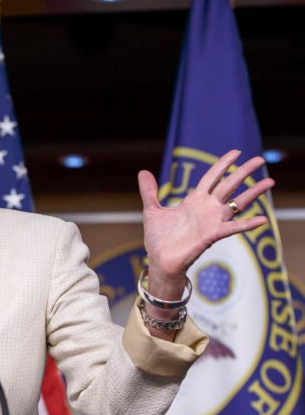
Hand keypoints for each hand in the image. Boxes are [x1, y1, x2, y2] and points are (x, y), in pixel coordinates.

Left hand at [138, 150, 273, 290]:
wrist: (159, 261)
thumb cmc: (159, 239)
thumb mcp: (152, 210)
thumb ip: (149, 191)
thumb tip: (143, 171)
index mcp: (194, 201)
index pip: (212, 178)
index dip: (223, 164)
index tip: (236, 152)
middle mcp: (207, 209)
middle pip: (229, 185)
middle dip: (244, 172)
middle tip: (260, 159)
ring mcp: (211, 222)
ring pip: (237, 204)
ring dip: (254, 193)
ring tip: (270, 181)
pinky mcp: (211, 236)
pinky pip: (232, 228)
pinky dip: (247, 224)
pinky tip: (262, 219)